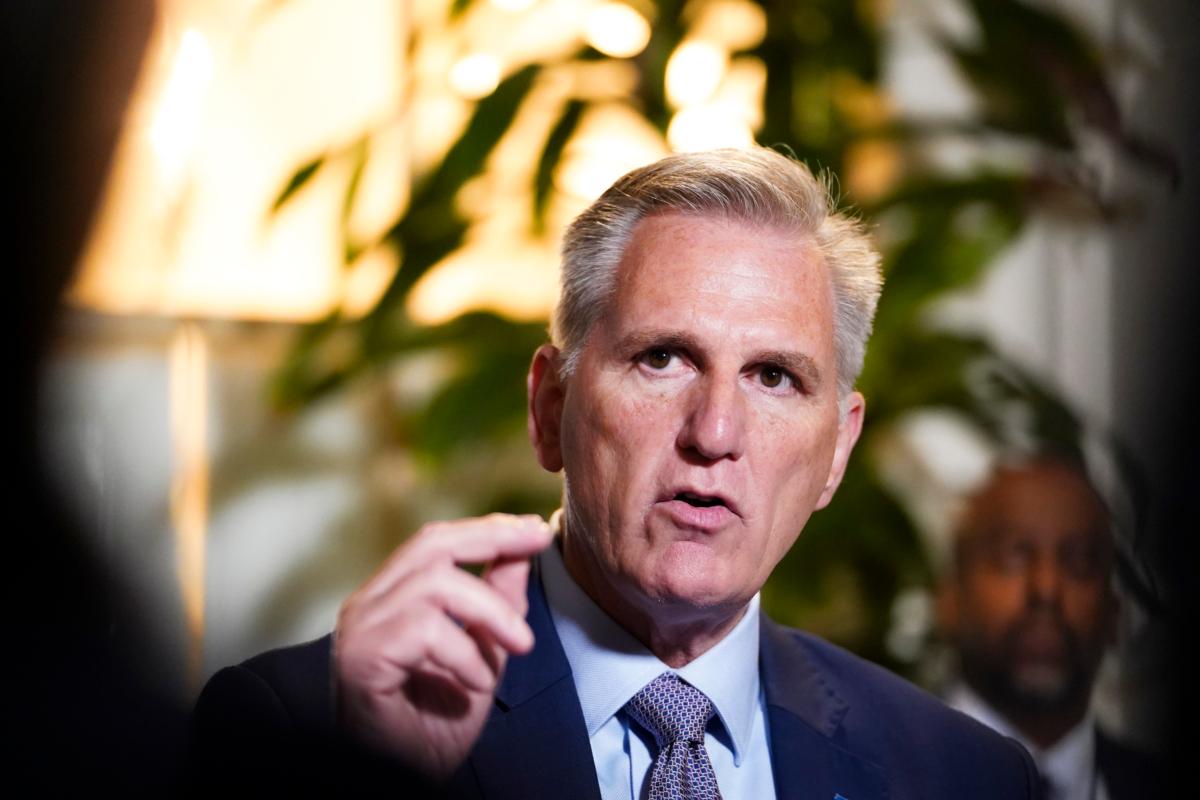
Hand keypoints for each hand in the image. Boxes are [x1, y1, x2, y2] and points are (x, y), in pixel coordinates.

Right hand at [333, 513, 552, 779]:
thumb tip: (520, 551)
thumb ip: (495, 603)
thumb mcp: (483, 655)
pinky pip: (423, 629)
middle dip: (492, 537)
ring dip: (490, 612)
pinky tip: (476, 683)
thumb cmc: (433, 728)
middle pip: (431, 544)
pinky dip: (463, 653)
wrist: (403, 782)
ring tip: (519, 647)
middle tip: (538, 543)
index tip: (536, 527)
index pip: (437, 542)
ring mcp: (360, 629)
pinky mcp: (360, 658)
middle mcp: (368, 605)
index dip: (487, 528)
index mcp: (391, 599)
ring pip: (435, 583)